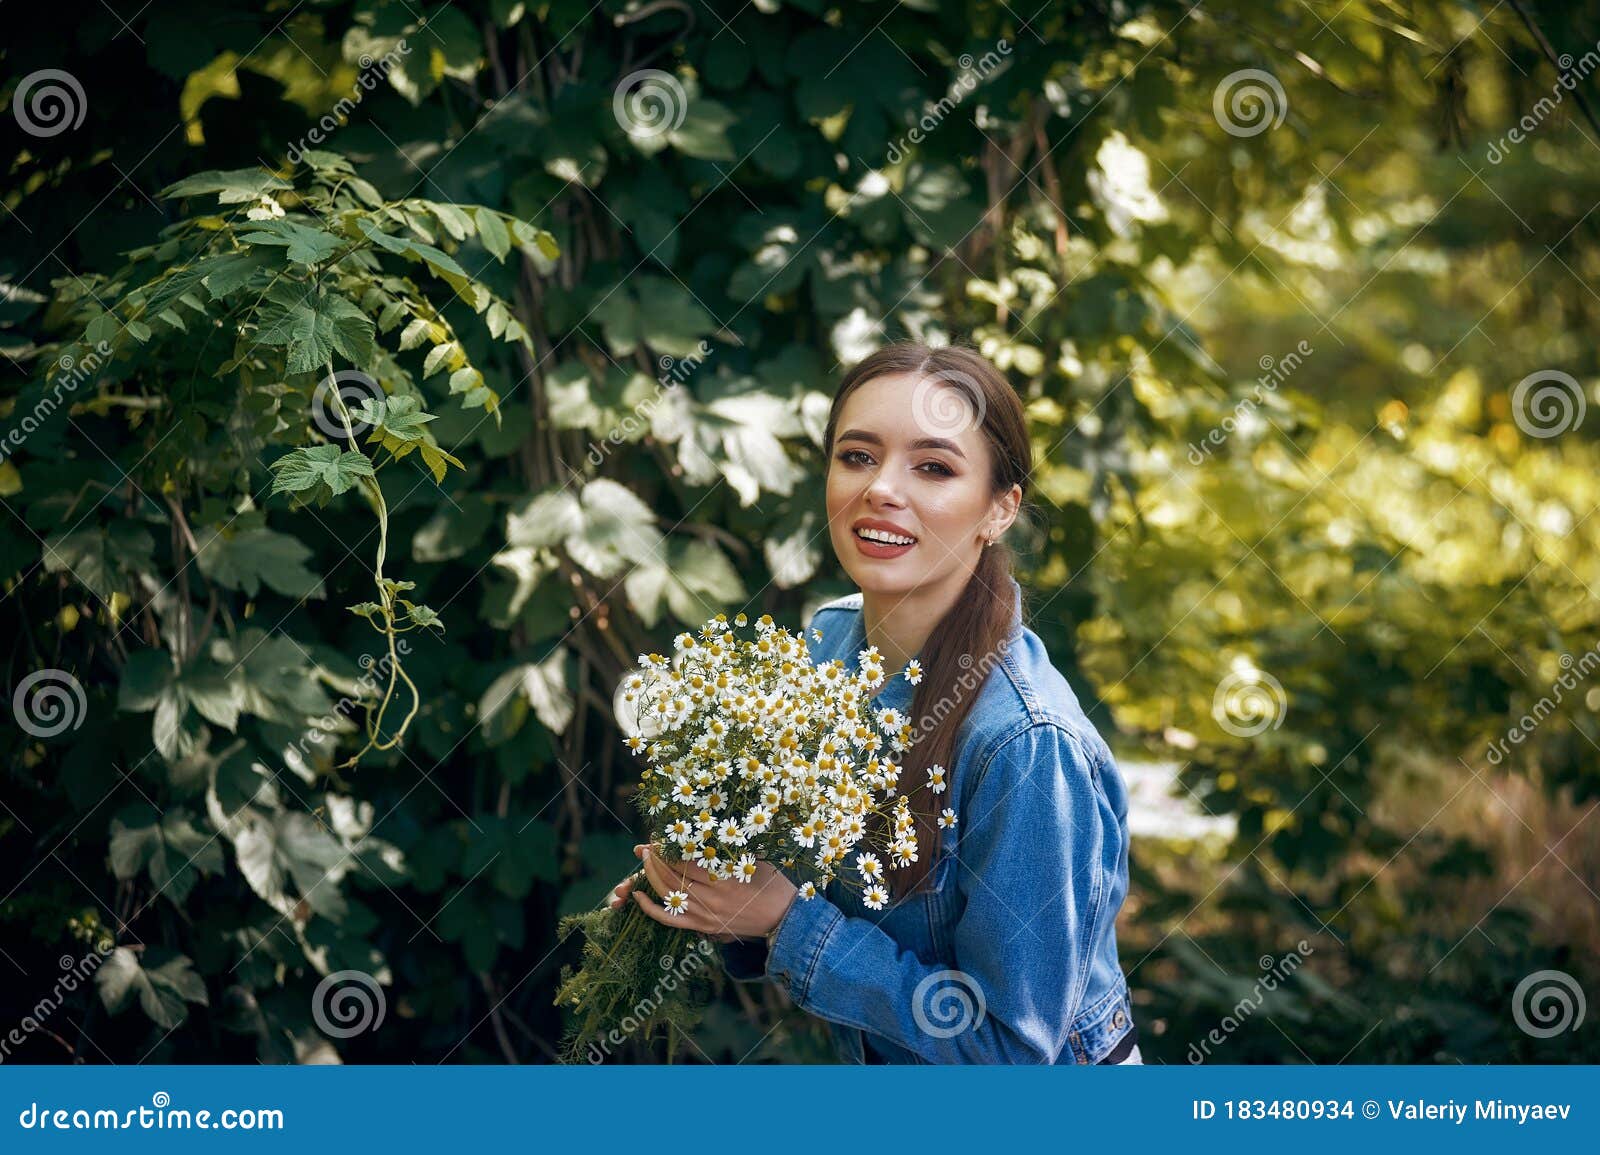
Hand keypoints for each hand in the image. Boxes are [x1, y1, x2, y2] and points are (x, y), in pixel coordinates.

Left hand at [606, 843, 797, 942]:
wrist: (784, 919)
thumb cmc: (772, 885)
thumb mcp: (752, 860)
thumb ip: (729, 849)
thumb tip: (705, 829)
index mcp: (725, 880)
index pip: (687, 861)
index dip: (670, 848)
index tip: (661, 835)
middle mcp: (712, 899)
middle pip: (673, 876)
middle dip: (656, 858)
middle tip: (647, 844)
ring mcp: (705, 916)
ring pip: (668, 895)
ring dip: (651, 876)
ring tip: (645, 859)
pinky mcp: (703, 928)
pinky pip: (670, 919)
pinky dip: (650, 908)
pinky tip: (638, 895)